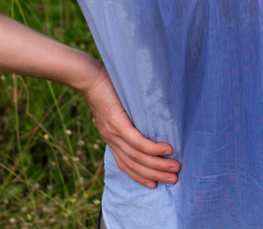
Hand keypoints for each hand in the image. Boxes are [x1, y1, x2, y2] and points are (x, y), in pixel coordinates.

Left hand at [81, 66, 179, 188]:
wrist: (87, 78)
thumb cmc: (104, 88)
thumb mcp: (115, 109)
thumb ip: (127, 118)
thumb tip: (147, 121)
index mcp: (110, 138)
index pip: (125, 165)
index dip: (140, 176)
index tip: (155, 184)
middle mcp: (111, 140)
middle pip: (134, 165)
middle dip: (155, 174)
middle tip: (174, 178)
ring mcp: (114, 133)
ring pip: (138, 157)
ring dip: (158, 165)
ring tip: (175, 168)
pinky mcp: (118, 124)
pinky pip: (137, 141)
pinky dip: (153, 149)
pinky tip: (167, 150)